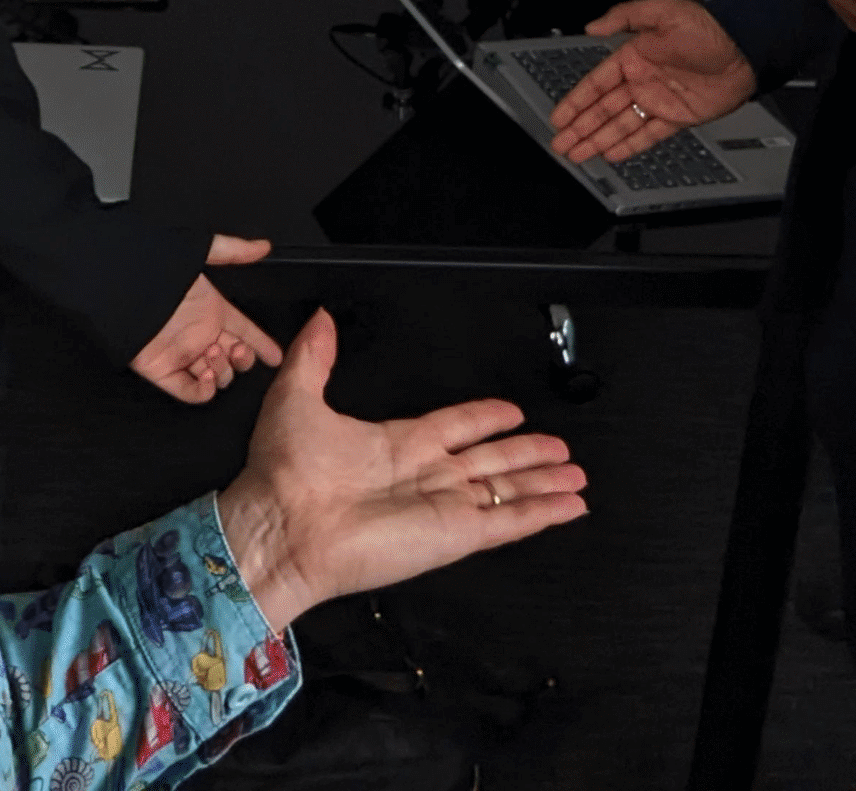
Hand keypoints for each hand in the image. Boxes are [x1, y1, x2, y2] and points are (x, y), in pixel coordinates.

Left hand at [129, 237, 279, 403]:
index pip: (246, 332)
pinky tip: (203, 374)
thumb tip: (262, 246)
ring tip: (213, 354)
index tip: (276, 355)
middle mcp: (201, 334)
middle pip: (234, 359)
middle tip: (237, 351)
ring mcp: (184, 354)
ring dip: (222, 372)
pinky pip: (190, 392)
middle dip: (243, 360)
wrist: (125, 291)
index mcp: (213, 311)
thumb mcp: (202, 254)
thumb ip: (234, 251)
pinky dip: (202, 390)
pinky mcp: (165, 371)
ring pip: (217, 376)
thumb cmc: (161, 273)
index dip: (262, 344)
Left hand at [216, 310, 588, 628]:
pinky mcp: (454, 535)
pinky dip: (541, 513)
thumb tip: (319, 320)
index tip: (510, 411)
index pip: (455, 427)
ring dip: (542, 482)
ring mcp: (442, 506)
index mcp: (394, 445)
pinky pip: (507, 522)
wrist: (281, 527)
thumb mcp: (297, 398)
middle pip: (491, 459)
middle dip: (527, 454)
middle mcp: (423, 476)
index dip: (485, 417)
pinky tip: (566, 507)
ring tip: (574, 476)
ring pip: (505, 489)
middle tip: (560, 448)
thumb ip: (314, 356)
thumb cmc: (281, 476)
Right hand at [549, 0, 755, 164]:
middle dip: (580, 128)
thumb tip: (592, 27)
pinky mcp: (677, 117)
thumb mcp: (663, 12)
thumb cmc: (708, 28)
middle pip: (603, 109)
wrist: (745, 51)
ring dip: (598, 140)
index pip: (596, 84)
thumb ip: (625, 16)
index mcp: (633, 57)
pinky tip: (612, 154)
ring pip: (620, 125)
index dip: (575, 102)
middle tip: (560, 145)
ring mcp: (658, 101)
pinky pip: (648, 134)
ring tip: (577, 155)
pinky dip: (630, 145)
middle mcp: (641, 80)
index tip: (559, 117)